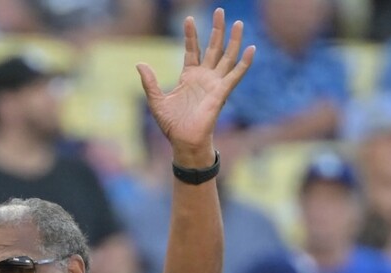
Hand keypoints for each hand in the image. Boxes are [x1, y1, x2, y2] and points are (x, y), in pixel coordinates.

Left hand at [136, 10, 253, 166]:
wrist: (183, 142)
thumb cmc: (172, 125)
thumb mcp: (156, 100)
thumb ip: (150, 82)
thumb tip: (139, 64)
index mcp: (189, 76)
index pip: (192, 49)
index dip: (191, 34)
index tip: (189, 18)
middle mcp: (204, 77)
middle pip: (213, 47)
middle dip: (217, 29)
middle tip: (220, 10)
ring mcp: (214, 84)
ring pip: (227, 57)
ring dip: (233, 40)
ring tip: (238, 23)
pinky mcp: (221, 93)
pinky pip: (235, 75)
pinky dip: (244, 63)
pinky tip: (250, 48)